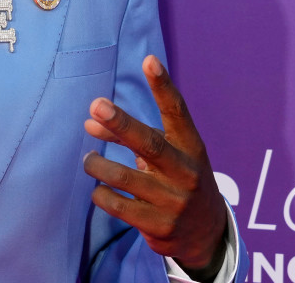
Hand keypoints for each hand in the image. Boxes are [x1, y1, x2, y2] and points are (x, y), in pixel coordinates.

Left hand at [83, 55, 226, 277]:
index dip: (163, 86)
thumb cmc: (178, 180)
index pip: (177, 112)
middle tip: (97, 105)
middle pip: (150, 144)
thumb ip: (127, 136)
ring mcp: (173, 201)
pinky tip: (98, 190)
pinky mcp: (158, 226)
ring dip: (97, 165)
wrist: (206, 234)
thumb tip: (88, 122)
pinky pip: (117, 205)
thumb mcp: (164, 155)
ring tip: (88, 159)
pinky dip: (100, 194)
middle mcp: (185, 172)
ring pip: (123, 177)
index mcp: (190, 147)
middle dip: (121, 123)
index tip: (149, 60)